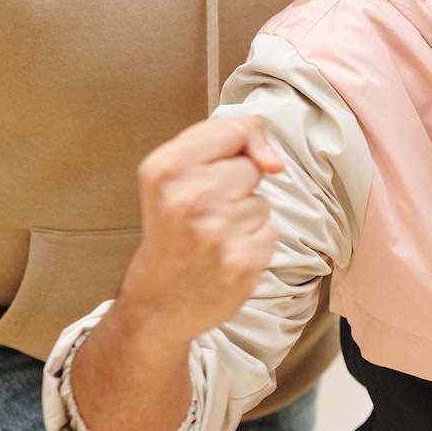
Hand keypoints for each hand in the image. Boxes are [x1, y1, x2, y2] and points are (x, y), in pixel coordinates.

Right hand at [117, 116, 286, 347]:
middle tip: (205, 214)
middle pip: (251, 168)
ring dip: (245, 219)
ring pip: (262, 202)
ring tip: (212, 237)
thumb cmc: (171, 233)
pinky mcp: (241, 262)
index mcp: (167, 169)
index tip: (221, 166)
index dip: (239, 145)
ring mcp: (217, 233)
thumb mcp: (173, 175)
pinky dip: (254, 245)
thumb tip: (275, 162)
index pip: (236, 129)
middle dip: (236, 188)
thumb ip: (223, 144)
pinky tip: (225, 255)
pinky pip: (270, 233)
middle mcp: (190, 198)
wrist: (157, 302)